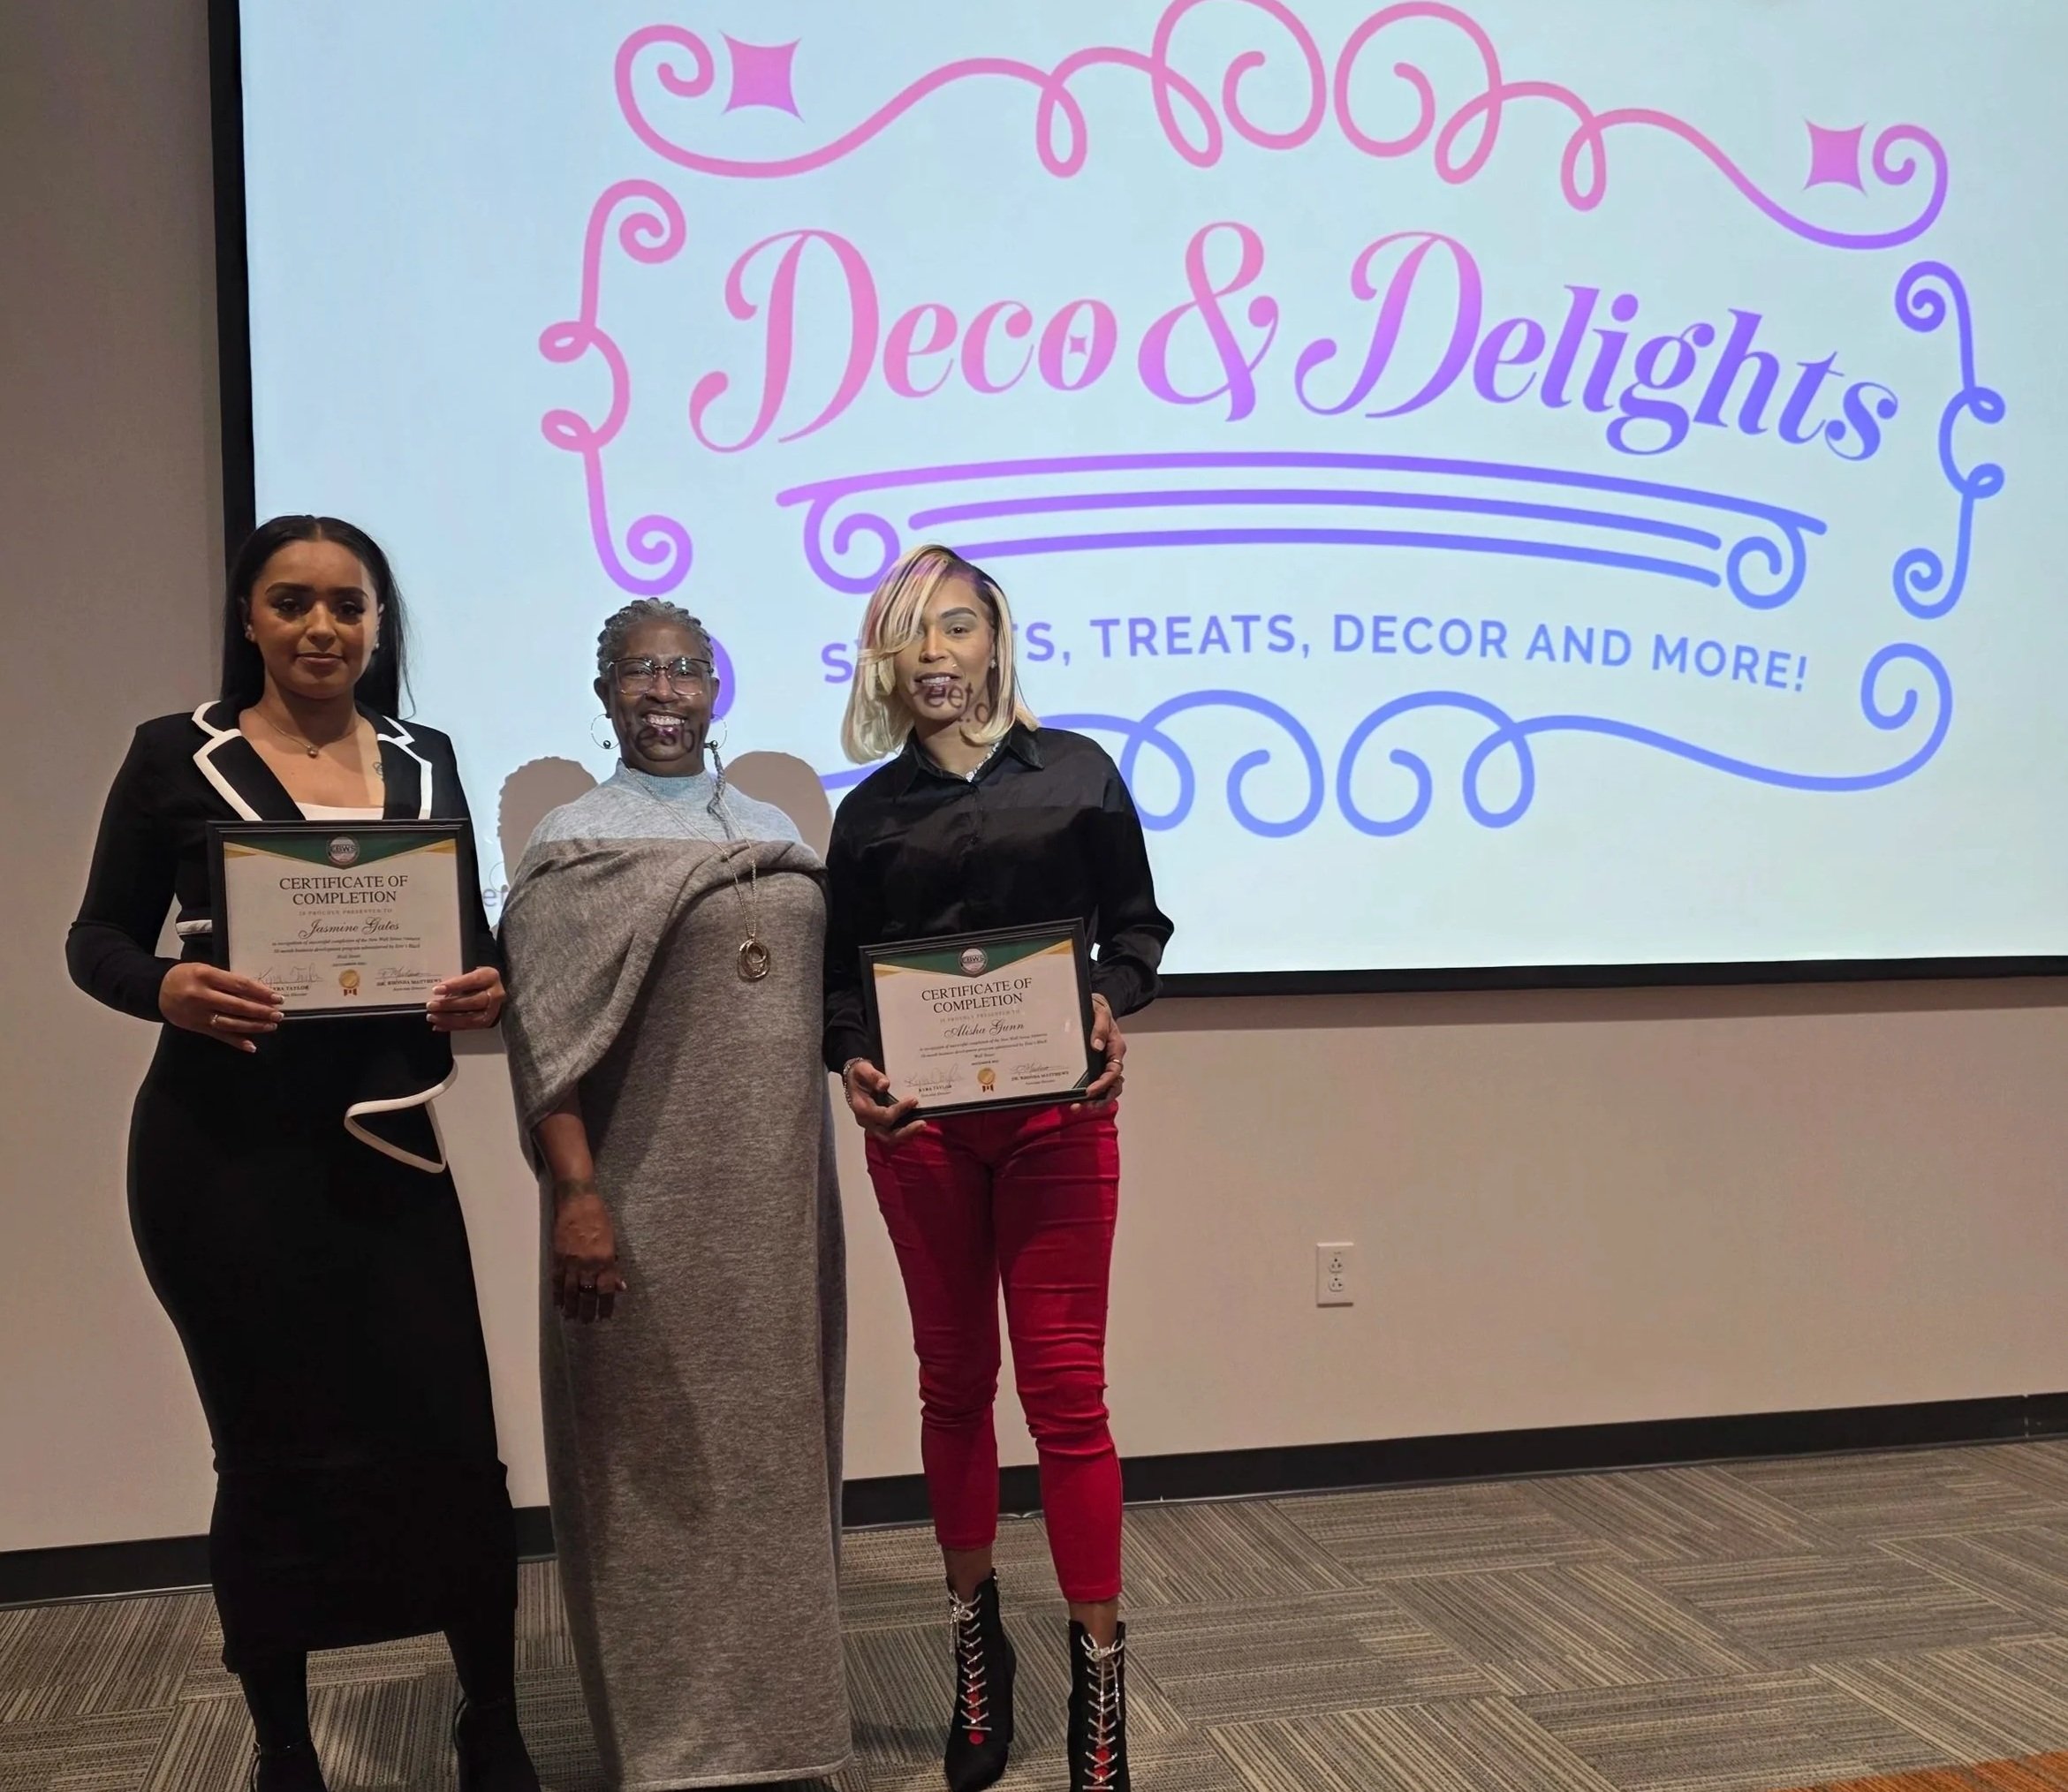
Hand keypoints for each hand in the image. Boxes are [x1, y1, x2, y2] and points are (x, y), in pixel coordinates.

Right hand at [158, 962, 281, 1051]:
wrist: (157, 990)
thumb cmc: (186, 976)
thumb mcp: (206, 970)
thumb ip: (228, 980)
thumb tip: (257, 992)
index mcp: (206, 976)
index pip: (239, 985)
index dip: (260, 992)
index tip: (277, 997)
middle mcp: (202, 996)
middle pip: (237, 1005)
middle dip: (261, 1011)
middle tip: (278, 1014)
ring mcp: (198, 1014)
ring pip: (231, 1023)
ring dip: (253, 1026)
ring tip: (271, 1026)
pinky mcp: (196, 1027)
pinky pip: (219, 1036)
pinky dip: (236, 1041)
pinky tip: (251, 1046)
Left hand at [428, 965, 504, 1031]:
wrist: (490, 990)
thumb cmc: (475, 980)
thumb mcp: (469, 972)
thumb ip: (456, 981)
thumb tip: (436, 992)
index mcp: (490, 977)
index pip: (472, 981)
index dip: (454, 986)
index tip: (437, 990)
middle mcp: (495, 994)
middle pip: (473, 1002)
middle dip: (449, 1005)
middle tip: (431, 1005)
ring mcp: (493, 1010)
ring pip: (471, 1018)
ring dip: (449, 1019)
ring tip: (432, 1017)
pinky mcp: (487, 1022)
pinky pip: (468, 1027)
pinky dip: (452, 1026)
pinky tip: (439, 1025)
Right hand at [551, 1181, 624, 1322]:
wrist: (577, 1201)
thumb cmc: (599, 1218)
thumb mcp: (613, 1240)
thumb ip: (614, 1265)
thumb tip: (621, 1286)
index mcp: (605, 1259)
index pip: (606, 1289)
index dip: (606, 1305)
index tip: (605, 1316)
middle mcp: (588, 1264)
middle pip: (587, 1294)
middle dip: (587, 1311)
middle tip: (586, 1322)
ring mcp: (571, 1262)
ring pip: (570, 1291)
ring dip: (571, 1307)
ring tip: (571, 1318)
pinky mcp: (557, 1258)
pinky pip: (557, 1281)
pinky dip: (557, 1294)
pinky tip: (558, 1304)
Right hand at [841, 1058, 926, 1144]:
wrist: (853, 1079)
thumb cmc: (859, 1074)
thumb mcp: (863, 1069)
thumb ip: (873, 1076)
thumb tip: (885, 1084)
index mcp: (862, 1108)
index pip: (883, 1115)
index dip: (899, 1110)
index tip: (913, 1100)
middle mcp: (866, 1121)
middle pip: (886, 1135)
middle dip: (906, 1131)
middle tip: (922, 1123)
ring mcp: (872, 1125)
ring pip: (890, 1138)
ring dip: (907, 1133)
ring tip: (922, 1125)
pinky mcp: (879, 1125)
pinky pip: (892, 1134)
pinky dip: (905, 1131)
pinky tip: (916, 1124)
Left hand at [1074, 994, 1125, 1108]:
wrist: (1093, 1006)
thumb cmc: (1097, 1008)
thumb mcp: (1100, 1012)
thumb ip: (1099, 1027)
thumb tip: (1097, 1046)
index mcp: (1115, 1048)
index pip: (1114, 1071)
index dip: (1103, 1084)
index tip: (1089, 1091)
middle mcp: (1111, 1059)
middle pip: (1113, 1085)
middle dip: (1101, 1099)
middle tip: (1085, 1107)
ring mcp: (1102, 1064)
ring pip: (1105, 1088)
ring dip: (1094, 1101)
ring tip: (1077, 1108)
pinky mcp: (1093, 1066)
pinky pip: (1093, 1083)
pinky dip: (1086, 1094)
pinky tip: (1072, 1100)